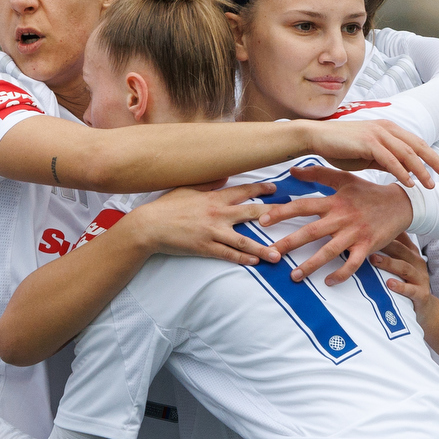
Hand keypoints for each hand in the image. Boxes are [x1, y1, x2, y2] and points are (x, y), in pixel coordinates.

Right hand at [129, 182, 281, 264]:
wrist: (148, 226)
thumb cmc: (166, 206)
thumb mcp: (187, 188)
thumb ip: (208, 184)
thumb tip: (225, 176)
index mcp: (213, 197)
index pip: (243, 191)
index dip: (261, 189)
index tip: (275, 189)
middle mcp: (217, 213)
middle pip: (251, 212)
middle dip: (273, 215)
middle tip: (290, 217)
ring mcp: (212, 232)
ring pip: (244, 240)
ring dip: (263, 248)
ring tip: (279, 255)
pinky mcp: (205, 247)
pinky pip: (228, 254)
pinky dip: (242, 259)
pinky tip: (255, 263)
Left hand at [258, 165, 413, 284]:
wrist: (402, 204)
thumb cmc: (369, 193)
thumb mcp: (345, 179)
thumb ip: (319, 174)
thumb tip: (292, 170)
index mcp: (334, 202)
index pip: (303, 206)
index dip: (282, 212)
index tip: (262, 221)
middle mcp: (342, 217)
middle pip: (311, 232)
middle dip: (288, 243)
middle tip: (269, 254)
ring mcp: (355, 233)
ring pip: (329, 252)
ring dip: (310, 265)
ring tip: (293, 276)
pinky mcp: (368, 246)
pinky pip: (353, 264)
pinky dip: (341, 274)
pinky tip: (328, 282)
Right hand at [300, 118, 438, 187]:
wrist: (315, 137)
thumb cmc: (338, 146)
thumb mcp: (366, 154)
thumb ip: (383, 159)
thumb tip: (400, 170)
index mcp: (387, 129)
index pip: (416, 143)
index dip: (431, 156)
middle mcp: (386, 128)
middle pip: (417, 146)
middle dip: (434, 161)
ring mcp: (378, 134)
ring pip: (407, 154)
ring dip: (421, 170)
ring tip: (430, 185)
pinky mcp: (368, 142)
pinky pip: (390, 159)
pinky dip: (401, 172)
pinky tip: (409, 183)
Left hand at [370, 234, 438, 324]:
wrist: (425, 307)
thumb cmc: (408, 281)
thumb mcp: (401, 263)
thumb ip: (389, 250)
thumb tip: (366, 237)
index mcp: (412, 253)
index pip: (400, 238)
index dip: (387, 231)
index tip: (370, 225)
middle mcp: (417, 263)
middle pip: (400, 250)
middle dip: (385, 245)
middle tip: (366, 242)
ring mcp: (421, 278)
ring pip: (404, 268)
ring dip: (389, 263)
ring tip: (373, 260)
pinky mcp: (421, 294)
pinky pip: (411, 290)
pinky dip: (400, 287)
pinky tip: (389, 284)